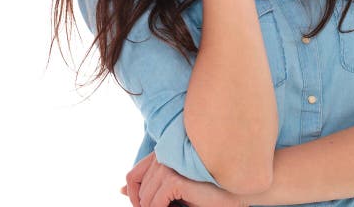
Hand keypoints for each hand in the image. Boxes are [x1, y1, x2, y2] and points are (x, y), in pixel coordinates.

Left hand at [119, 151, 245, 206]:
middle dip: (142, 204)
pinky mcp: (175, 179)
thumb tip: (119, 189)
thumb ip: (149, 188)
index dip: (134, 195)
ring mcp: (170, 165)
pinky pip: (154, 203)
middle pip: (134, 185)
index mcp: (165, 153)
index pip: (133, 175)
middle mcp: (166, 155)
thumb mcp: (172, 191)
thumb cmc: (206, 193)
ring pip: (144, 197)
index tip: (146, 206)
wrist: (234, 194)